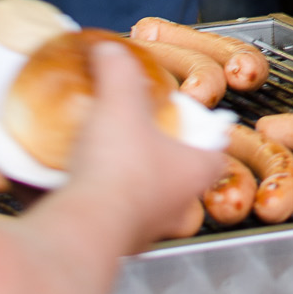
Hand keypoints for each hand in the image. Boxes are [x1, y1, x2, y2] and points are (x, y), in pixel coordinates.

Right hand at [66, 43, 225, 250]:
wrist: (84, 227)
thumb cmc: (120, 171)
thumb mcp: (121, 103)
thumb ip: (119, 72)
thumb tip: (111, 52)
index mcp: (196, 171)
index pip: (217, 149)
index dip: (209, 132)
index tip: (198, 120)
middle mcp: (177, 206)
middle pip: (181, 176)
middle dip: (164, 156)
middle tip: (146, 136)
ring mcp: (145, 228)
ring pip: (146, 199)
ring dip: (129, 180)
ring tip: (106, 156)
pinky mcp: (112, 242)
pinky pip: (109, 216)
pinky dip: (97, 199)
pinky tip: (76, 184)